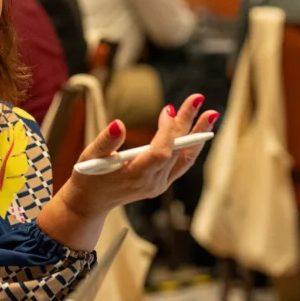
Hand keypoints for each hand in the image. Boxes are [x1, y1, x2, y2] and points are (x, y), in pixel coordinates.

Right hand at [37, 95, 217, 251]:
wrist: (91, 202)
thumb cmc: (89, 177)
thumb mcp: (90, 157)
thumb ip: (105, 142)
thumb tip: (119, 124)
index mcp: (135, 176)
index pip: (160, 153)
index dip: (167, 131)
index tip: (167, 109)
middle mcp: (152, 183)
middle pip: (176, 151)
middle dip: (187, 123)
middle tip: (197, 99)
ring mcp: (159, 184)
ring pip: (184, 158)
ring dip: (197, 135)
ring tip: (210, 114)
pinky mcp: (161, 182)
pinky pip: (182, 163)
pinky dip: (191, 145)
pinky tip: (197, 128)